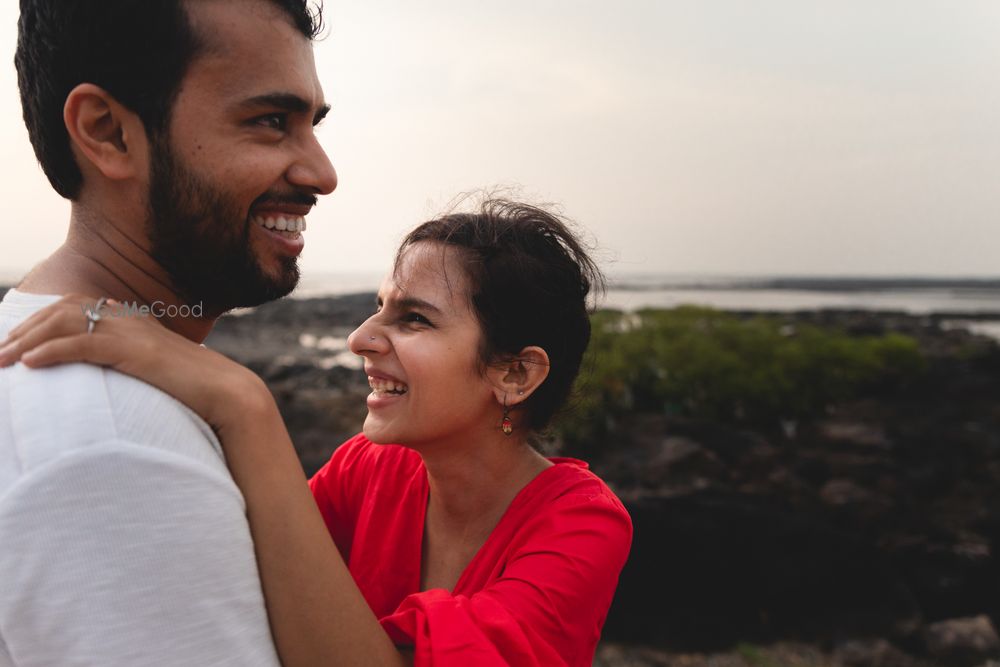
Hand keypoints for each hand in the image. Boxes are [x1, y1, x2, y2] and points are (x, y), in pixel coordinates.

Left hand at [0, 294, 270, 432]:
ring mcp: (133, 332)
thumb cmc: (197, 393)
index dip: (41, 321)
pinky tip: (29, 364)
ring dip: (27, 340)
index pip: (76, 308)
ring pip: (65, 323)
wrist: (229, 395)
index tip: (16, 343)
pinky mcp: (135, 351)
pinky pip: (83, 344)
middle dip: (24, 329)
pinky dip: (51, 351)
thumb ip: (132, 369)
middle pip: (63, 310)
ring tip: (1, 360)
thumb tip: (112, 383)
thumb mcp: (157, 374)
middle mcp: (131, 320)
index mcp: (134, 322)